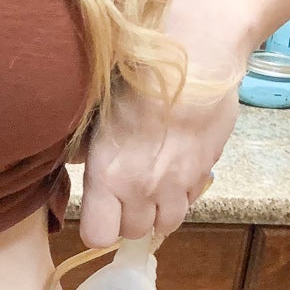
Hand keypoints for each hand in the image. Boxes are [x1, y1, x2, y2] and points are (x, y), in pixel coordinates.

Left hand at [78, 77, 237, 245]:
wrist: (196, 53)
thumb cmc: (139, 75)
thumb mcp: (100, 111)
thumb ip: (89, 148)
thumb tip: (83, 162)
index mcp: (109, 176)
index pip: (98, 236)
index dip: (100, 226)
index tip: (101, 209)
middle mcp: (143, 189)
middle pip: (134, 232)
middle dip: (130, 217)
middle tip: (129, 188)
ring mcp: (178, 184)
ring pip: (168, 223)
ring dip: (159, 210)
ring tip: (155, 183)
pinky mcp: (206, 171)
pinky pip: (192, 199)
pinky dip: (183, 192)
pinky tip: (178, 165)